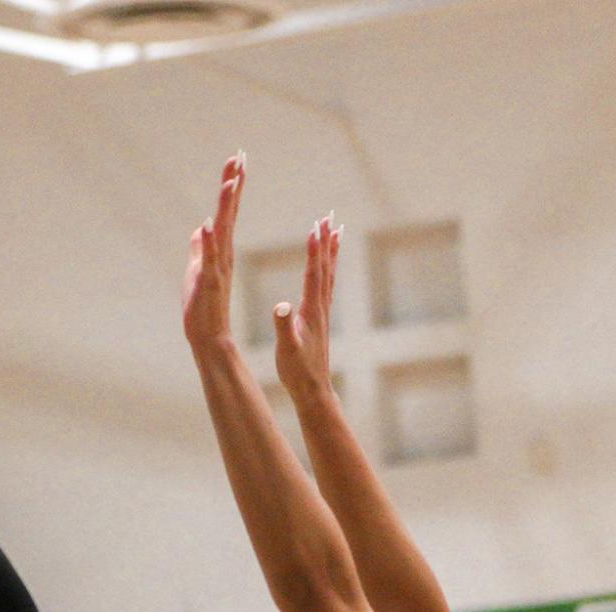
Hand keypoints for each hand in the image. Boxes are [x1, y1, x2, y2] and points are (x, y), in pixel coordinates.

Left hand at [182, 153, 244, 351]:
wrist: (208, 340)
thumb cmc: (203, 311)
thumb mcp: (197, 272)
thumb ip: (200, 249)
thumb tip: (200, 229)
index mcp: (220, 253)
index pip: (226, 214)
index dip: (231, 188)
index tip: (236, 162)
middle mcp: (223, 256)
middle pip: (228, 215)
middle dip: (233, 186)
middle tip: (239, 158)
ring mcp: (217, 270)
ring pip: (223, 232)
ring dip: (226, 208)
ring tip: (231, 182)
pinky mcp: (209, 284)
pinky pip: (209, 259)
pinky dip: (209, 241)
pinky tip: (209, 223)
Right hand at [274, 215, 339, 403]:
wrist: (313, 390)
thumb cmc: (297, 371)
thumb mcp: (286, 348)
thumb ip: (283, 326)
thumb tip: (281, 306)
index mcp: (311, 310)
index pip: (314, 273)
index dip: (315, 249)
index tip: (316, 226)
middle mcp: (320, 307)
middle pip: (325, 267)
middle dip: (326, 240)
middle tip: (328, 216)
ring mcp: (322, 312)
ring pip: (328, 273)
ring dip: (330, 250)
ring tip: (334, 230)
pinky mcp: (320, 319)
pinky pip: (325, 285)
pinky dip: (327, 268)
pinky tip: (326, 263)